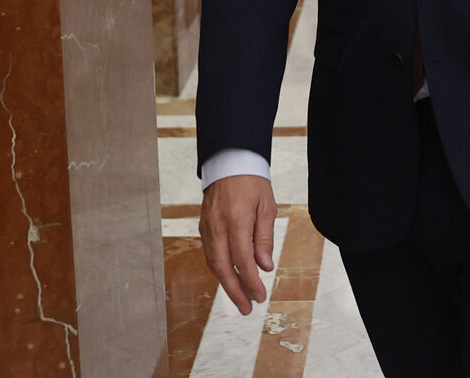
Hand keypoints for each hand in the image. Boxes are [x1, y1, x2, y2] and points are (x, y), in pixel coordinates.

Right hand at [200, 174, 276, 314]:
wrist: (229, 161)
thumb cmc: (252, 182)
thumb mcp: (266, 207)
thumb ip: (264, 238)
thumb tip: (264, 266)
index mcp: (236, 220)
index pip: (242, 260)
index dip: (251, 281)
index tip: (259, 296)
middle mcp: (217, 226)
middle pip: (222, 267)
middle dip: (234, 291)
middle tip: (246, 308)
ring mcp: (207, 226)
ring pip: (213, 262)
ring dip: (225, 283)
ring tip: (239, 298)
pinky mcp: (203, 226)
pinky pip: (209, 252)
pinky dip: (219, 268)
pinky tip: (229, 276)